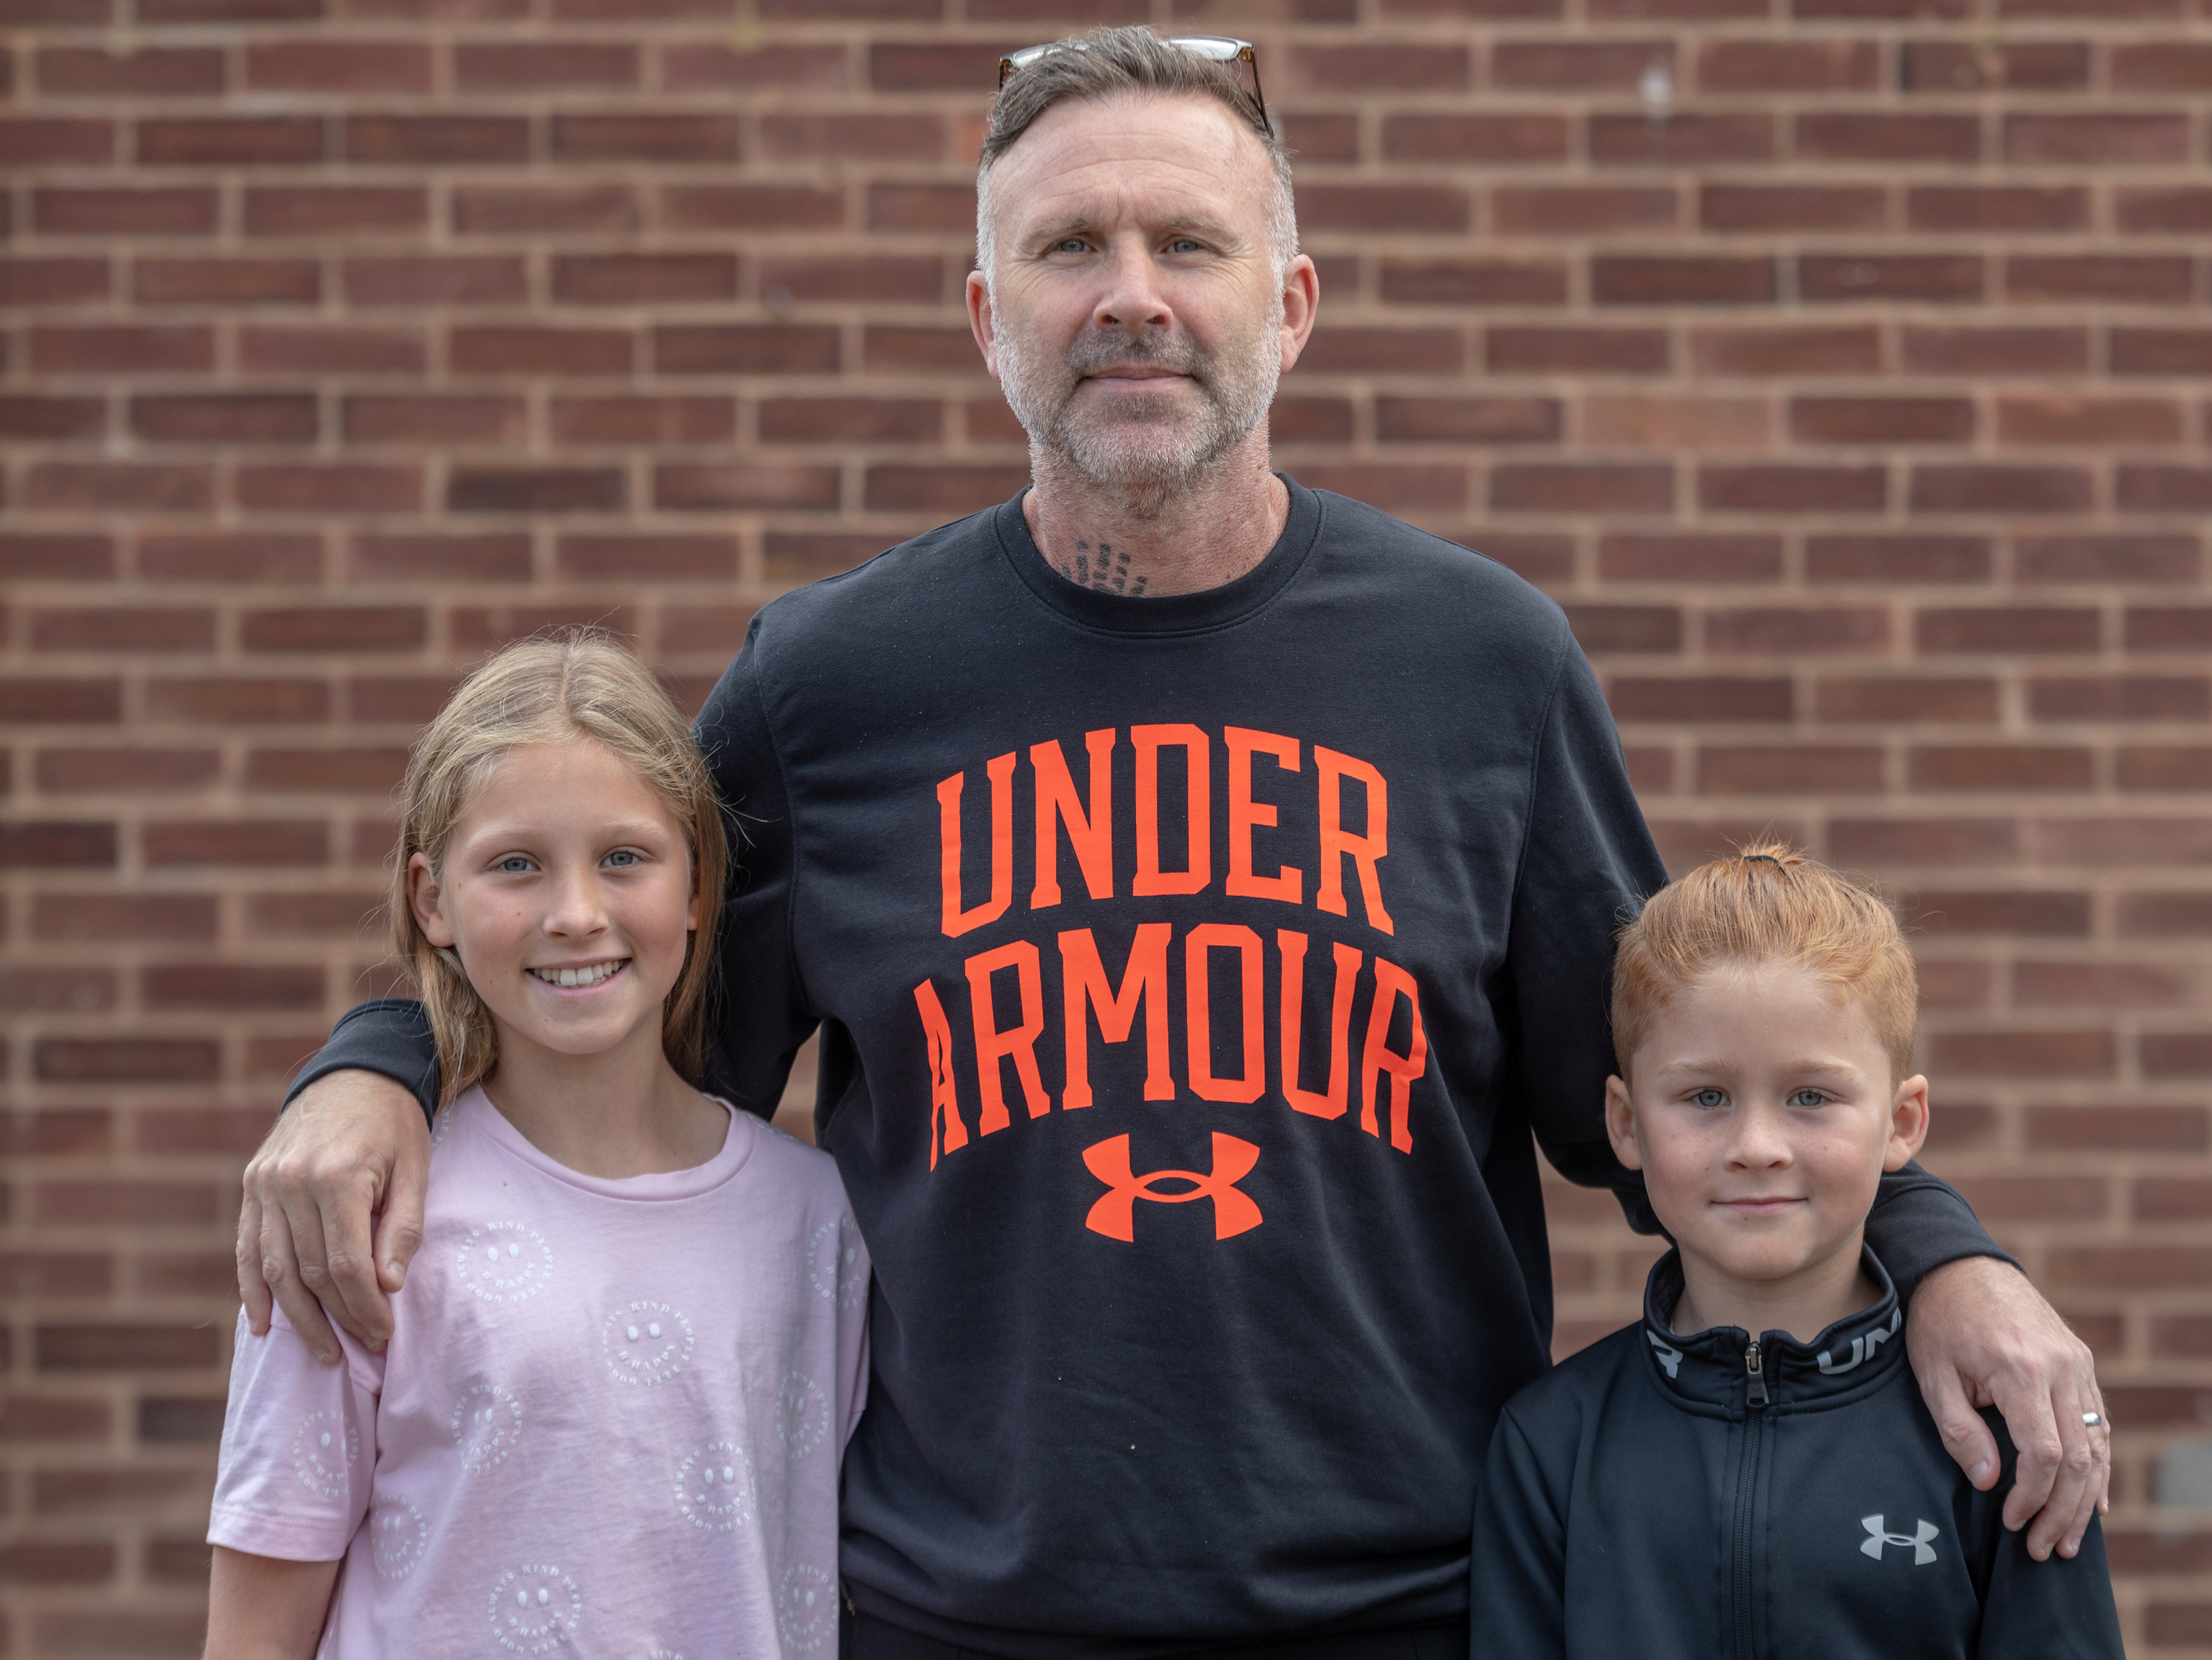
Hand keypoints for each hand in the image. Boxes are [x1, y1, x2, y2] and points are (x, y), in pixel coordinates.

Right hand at [237, 1070, 429, 1361]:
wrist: (356, 1073)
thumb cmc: (395, 1124)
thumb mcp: (416, 1169)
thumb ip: (402, 1229)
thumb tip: (388, 1288)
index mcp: (336, 1177)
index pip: (346, 1266)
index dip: (365, 1308)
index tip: (384, 1335)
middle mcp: (290, 1182)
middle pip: (310, 1273)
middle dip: (339, 1319)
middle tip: (364, 1348)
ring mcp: (264, 1183)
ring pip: (274, 1269)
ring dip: (297, 1317)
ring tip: (324, 1352)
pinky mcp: (252, 1184)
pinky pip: (246, 1248)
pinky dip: (253, 1289)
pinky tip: (264, 1325)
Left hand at [1905, 1256, 2108, 1561]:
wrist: (1960, 1266)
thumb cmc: (1937, 1320)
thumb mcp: (1931, 1374)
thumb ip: (1958, 1430)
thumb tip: (1987, 1482)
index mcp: (2021, 1370)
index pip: (2044, 1454)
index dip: (2032, 1496)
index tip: (2011, 1522)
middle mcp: (2060, 1367)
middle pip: (2079, 1458)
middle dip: (2063, 1511)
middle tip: (2044, 1549)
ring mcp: (2076, 1363)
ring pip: (2097, 1445)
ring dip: (2085, 1497)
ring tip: (2067, 1539)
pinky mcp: (2080, 1361)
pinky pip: (2099, 1423)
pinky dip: (2098, 1464)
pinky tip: (2093, 1499)